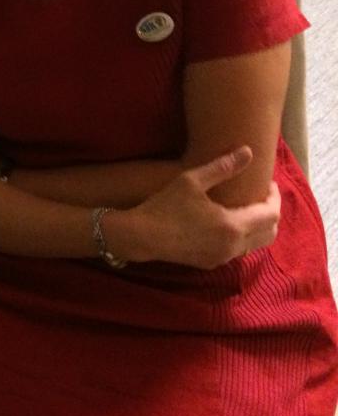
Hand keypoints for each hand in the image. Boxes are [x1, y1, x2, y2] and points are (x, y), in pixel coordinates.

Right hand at [123, 146, 280, 269]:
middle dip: (271, 214)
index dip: (274, 197)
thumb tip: (248, 152)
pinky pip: (237, 251)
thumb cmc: (165, 206)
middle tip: (260, 196)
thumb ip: (223, 167)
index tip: (267, 183)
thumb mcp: (192, 180)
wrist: (142, 236)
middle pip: (270, 234)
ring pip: (255, 245)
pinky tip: (225, 225)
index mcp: (234, 226)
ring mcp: (223, 258)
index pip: (271, 214)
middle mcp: (234, 246)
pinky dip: (241, 238)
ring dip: (257, 228)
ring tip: (245, 209)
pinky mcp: (211, 264)